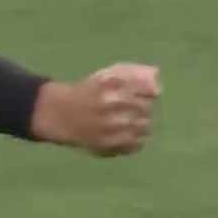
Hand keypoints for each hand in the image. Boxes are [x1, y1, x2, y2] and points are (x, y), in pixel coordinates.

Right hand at [30, 63, 161, 156]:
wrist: (60, 114)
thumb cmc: (88, 92)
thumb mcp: (107, 75)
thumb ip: (133, 72)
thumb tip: (157, 75)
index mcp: (113, 83)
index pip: (149, 90)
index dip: (146, 93)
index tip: (137, 94)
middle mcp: (114, 104)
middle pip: (148, 108)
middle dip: (141, 108)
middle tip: (127, 109)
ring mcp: (112, 126)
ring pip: (145, 127)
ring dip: (139, 124)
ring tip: (125, 122)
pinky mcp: (110, 145)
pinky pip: (137, 144)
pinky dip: (134, 140)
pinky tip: (123, 134)